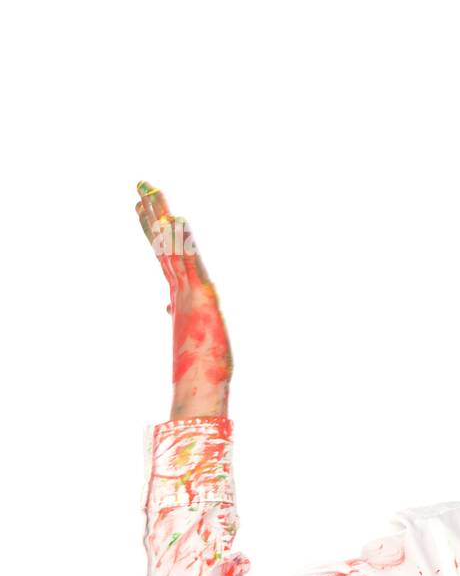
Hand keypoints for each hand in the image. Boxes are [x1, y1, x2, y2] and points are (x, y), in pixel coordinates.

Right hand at [135, 181, 232, 419]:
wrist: (200, 389)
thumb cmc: (201, 366)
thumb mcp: (193, 332)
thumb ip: (180, 315)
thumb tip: (168, 306)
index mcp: (180, 296)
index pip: (165, 256)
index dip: (155, 231)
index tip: (145, 209)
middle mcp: (180, 290)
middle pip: (163, 244)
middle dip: (153, 215)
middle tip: (141, 186)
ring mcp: (188, 293)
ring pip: (172, 249)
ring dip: (163, 219)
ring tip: (152, 192)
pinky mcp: (201, 297)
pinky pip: (190, 264)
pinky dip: (184, 242)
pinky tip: (178, 221)